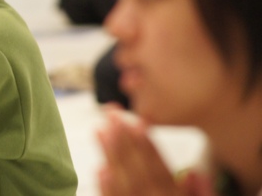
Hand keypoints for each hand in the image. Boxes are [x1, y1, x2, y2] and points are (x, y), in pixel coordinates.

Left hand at [96, 106, 215, 195]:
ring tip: (100, 130)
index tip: (137, 123)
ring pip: (124, 184)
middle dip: (124, 142)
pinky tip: (99, 169)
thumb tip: (196, 173)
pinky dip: (106, 189)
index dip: (149, 147)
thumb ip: (203, 194)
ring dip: (111, 158)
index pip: (161, 170)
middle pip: (138, 172)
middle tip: (112, 114)